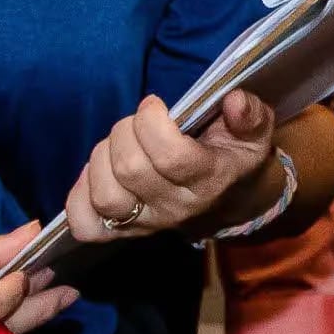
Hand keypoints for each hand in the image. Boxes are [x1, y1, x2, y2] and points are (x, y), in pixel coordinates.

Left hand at [48, 85, 282, 248]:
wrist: (228, 199)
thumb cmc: (233, 155)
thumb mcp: (253, 132)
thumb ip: (251, 115)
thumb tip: (233, 101)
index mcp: (208, 180)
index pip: (171, 157)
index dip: (152, 123)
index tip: (154, 105)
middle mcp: (176, 208)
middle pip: (130, 170)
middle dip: (124, 131)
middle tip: (136, 122)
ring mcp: (146, 224)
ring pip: (105, 196)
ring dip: (101, 158)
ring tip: (117, 145)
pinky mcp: (121, 232)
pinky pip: (86, 225)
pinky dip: (79, 197)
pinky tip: (97, 174)